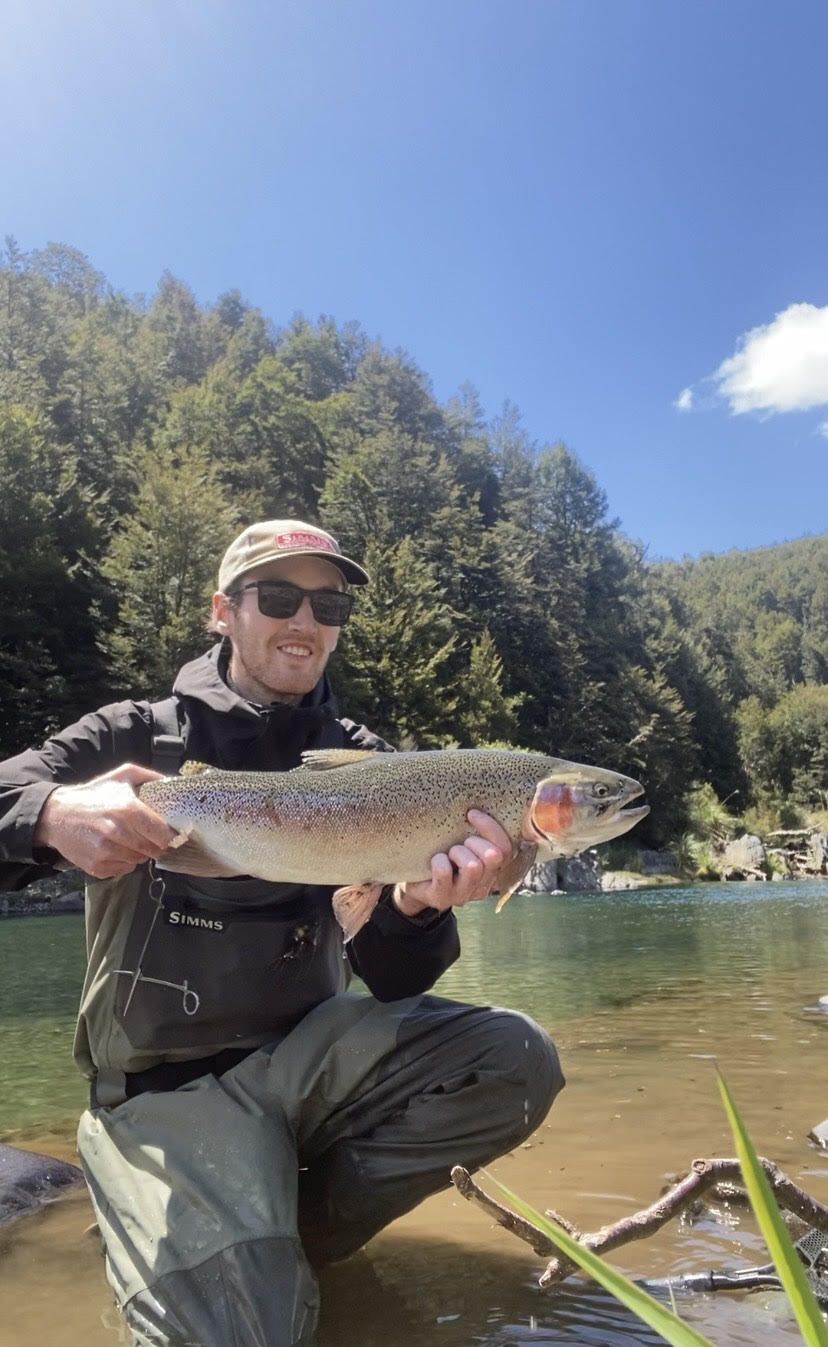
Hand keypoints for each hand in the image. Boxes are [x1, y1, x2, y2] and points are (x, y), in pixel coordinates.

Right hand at [34, 763, 178, 878]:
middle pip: (153, 849)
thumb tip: (173, 785)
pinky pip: (124, 869)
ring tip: (129, 839)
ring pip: (139, 860)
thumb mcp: (122, 776)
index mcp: (127, 809)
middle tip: (151, 836)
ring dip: (140, 852)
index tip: (172, 835)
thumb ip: (150, 777)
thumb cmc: (93, 795)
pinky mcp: (96, 867)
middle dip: (156, 844)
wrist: (56, 815)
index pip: (162, 834)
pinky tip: (116, 848)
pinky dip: (125, 861)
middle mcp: (116, 832)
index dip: (171, 837)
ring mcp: (105, 852)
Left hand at [393, 809, 512, 917]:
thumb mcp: (462, 842)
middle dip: (475, 842)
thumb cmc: (443, 855)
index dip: (492, 828)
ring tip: (448, 853)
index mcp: (493, 870)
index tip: (472, 813)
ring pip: (473, 867)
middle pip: (494, 857)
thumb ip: (477, 832)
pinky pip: (444, 872)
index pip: (506, 849)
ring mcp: (463, 895)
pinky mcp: (442, 898)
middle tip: (461, 842)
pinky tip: (435, 861)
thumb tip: (479, 804)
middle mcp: (483, 885)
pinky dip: (438, 861)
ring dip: (458, 852)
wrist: (415, 883)